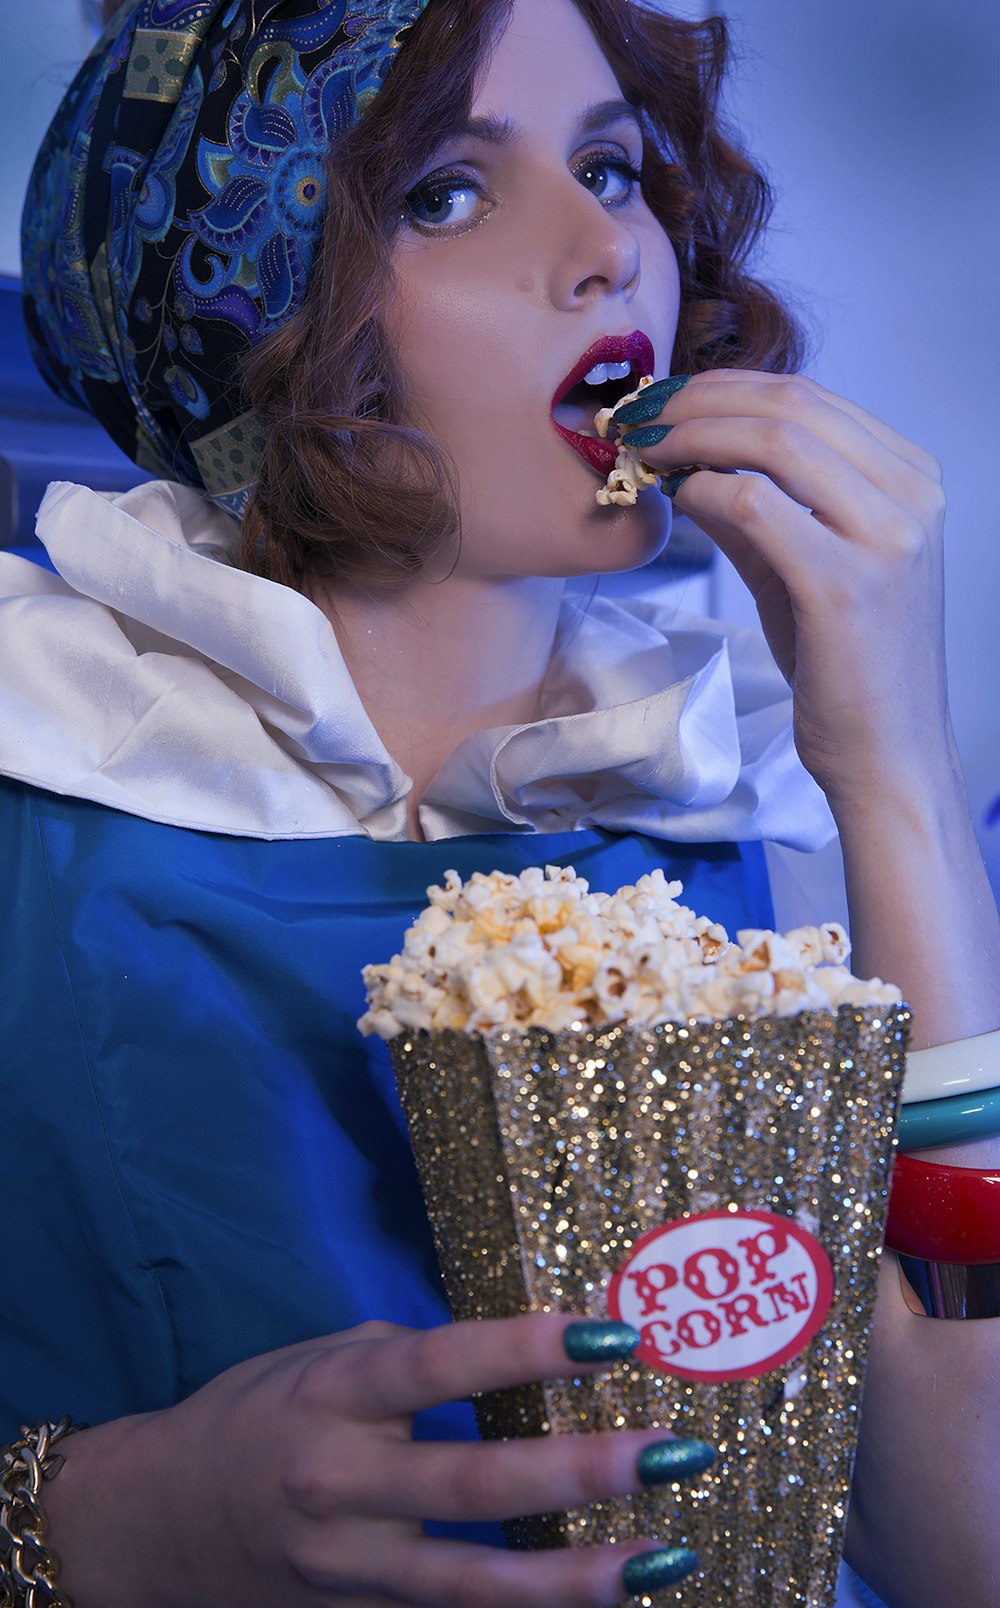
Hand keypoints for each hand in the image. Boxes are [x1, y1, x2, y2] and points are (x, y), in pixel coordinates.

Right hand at [47, 1313, 706, 1607]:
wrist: (152, 1521)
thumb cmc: (250, 1414)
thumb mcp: (318, 1358)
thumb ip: (406, 1360)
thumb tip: (509, 1359)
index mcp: (335, 1394)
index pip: (443, 1363)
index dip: (528, 1350)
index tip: (614, 1339)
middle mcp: (343, 1482)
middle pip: (477, 1484)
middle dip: (584, 1471)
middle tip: (673, 1453)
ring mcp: (351, 1565)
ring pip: (478, 1583)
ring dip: (580, 1575)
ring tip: (666, 1556)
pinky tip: (599, 1602)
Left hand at [623, 371, 950, 813]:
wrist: (884, 754)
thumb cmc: (846, 666)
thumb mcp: (799, 565)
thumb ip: (753, 507)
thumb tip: (685, 457)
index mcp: (912, 479)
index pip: (809, 396)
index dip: (724, 387)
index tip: (664, 403)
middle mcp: (911, 496)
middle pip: (790, 404)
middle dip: (698, 401)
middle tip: (638, 418)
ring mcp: (886, 536)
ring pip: (775, 439)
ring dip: (693, 435)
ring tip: (644, 451)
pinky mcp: (846, 582)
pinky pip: (758, 503)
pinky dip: (705, 489)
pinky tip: (677, 500)